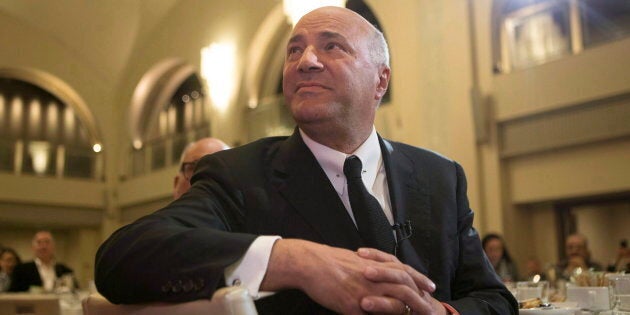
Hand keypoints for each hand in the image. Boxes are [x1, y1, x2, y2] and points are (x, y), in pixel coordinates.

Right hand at [260, 239, 435, 313]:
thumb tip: (375, 273)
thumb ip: (368, 268)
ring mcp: (364, 294)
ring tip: (418, 314)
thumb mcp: (354, 260)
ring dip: (405, 311)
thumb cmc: (329, 260)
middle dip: (420, 297)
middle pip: (403, 288)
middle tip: (432, 303)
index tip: (429, 285)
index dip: (418, 279)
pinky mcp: (353, 307)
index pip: (403, 272)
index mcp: (374, 267)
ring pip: (392, 305)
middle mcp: (373, 280)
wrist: (310, 263)